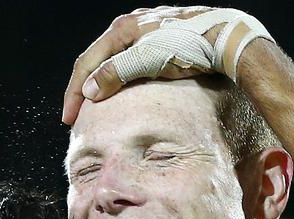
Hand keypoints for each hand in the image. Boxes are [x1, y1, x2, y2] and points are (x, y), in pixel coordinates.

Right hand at [62, 6, 272, 124]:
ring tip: (93, 106)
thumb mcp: (148, 61)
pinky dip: (117, 78)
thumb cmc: (188, 48)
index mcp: (123, 28)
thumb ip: (117, 73)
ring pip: (112, 59)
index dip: (75, 92)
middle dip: (83, 87)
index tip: (68, 119)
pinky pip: (129, 60)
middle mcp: (131, 25)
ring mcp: (146, 30)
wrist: (225, 38)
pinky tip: (120, 91)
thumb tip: (89, 90)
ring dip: (99, 82)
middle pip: (96, 58)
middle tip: (74, 115)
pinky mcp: (161, 39)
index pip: (87, 61)